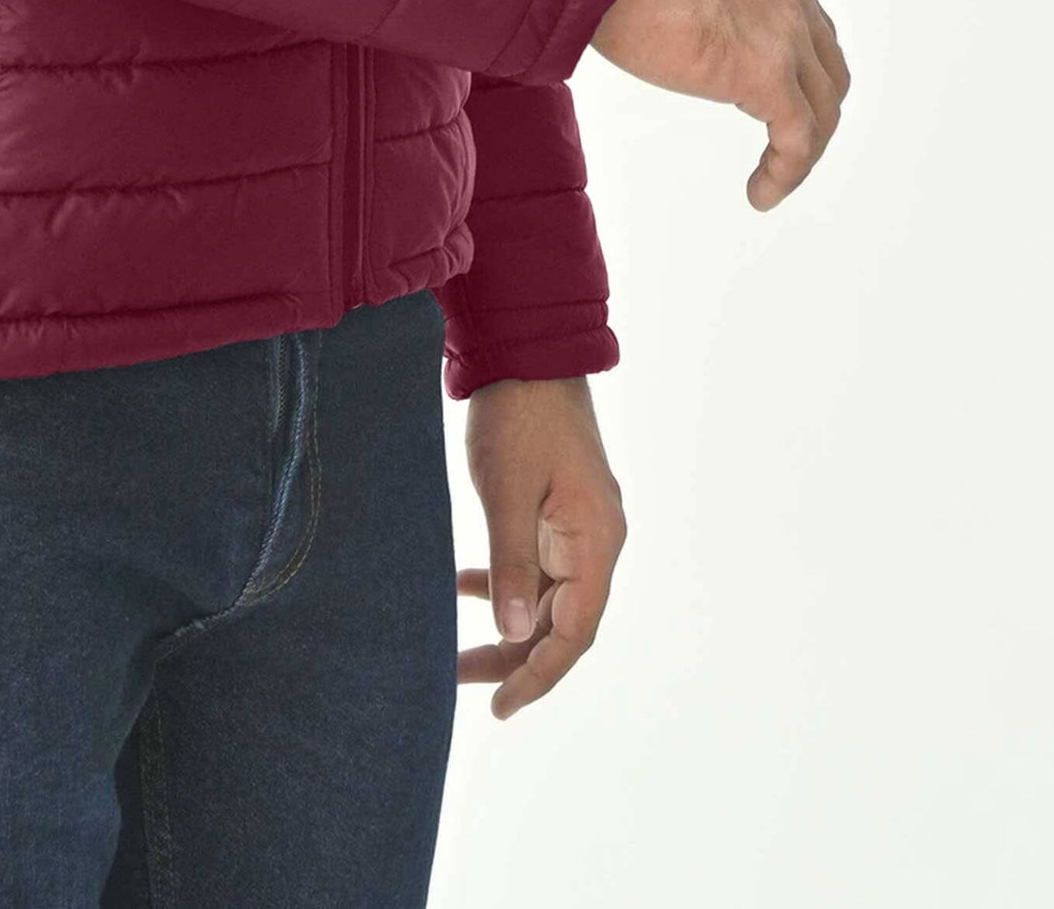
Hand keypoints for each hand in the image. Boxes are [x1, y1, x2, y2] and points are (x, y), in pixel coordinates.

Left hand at [457, 374, 624, 716]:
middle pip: (563, 622)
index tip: (500, 706)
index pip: (574, 632)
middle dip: (516, 657)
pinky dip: (505, 583)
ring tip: (457, 651)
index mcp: (597, 541)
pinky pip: (537, 564)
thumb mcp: (508, 490)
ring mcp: (577, 523)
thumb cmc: (520, 413)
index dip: (538, 675)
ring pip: (548, 597)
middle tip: (461, 681)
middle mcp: (596, 539)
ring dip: (509, 625)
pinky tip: (463, 587)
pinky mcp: (556, 508)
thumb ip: (511, 562)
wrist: (528, 347)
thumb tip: (514, 635)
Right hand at [589, 0, 851, 209]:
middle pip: (828, 73)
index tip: (780, 101)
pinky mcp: (768, 76)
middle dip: (813, 114)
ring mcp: (786, 36)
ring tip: (773, 179)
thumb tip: (685, 28)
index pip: (809, 30)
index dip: (802, 73)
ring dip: (801, 152)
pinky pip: (797, 141)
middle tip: (784, 145)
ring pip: (822, 112)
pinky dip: (785, 174)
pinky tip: (761, 193)